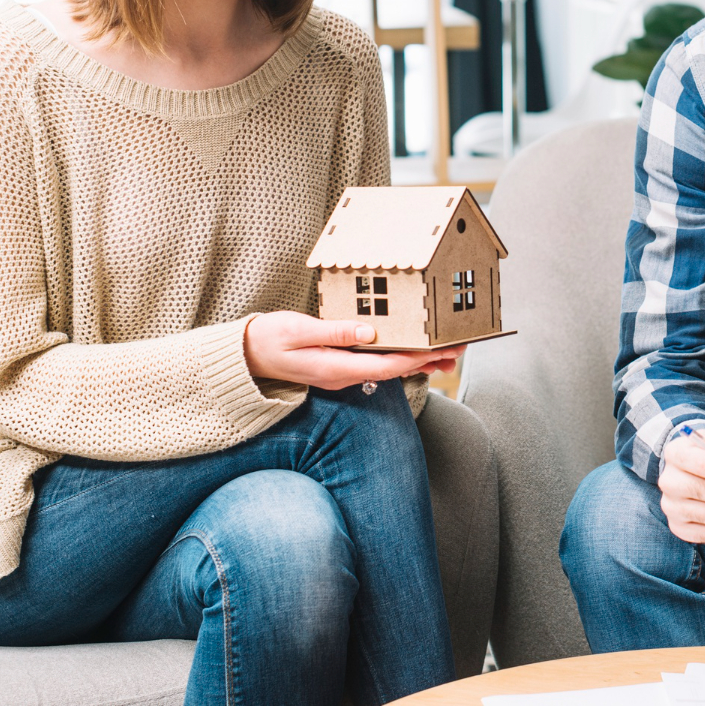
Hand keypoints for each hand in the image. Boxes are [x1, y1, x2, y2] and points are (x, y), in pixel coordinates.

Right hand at [242, 311, 464, 391]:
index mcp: (336, 368)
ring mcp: (342, 373)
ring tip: (447, 354)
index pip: (387, 365)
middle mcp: (344, 375)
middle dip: (427, 360)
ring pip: (389, 369)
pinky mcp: (340, 366)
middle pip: (395, 370)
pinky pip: (377, 364)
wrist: (246, 356)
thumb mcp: (300, 329)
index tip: (440, 349)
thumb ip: (335, 332)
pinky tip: (413, 352)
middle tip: (458, 348)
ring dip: (418, 361)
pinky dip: (399, 357)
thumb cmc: (270, 338)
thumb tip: (370, 333)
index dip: (416, 357)